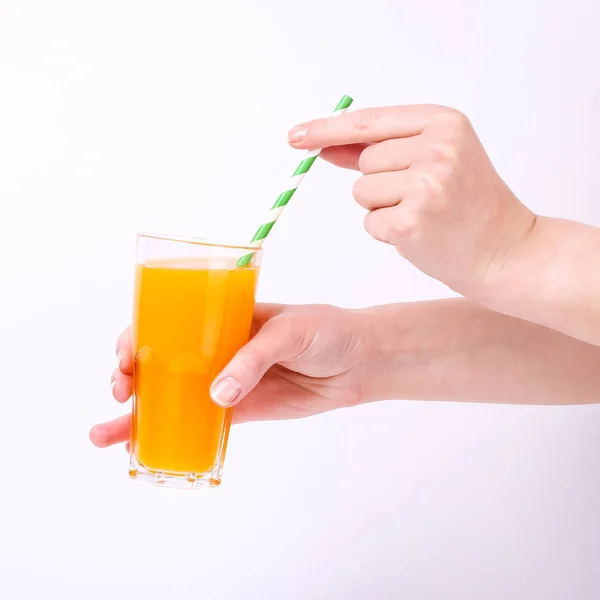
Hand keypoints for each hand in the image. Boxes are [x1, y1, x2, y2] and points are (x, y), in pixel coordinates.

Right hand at [89, 304, 371, 447]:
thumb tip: (217, 395)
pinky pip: (201, 425)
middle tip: (122, 391)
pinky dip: (176, 437)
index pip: (169, 322)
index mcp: (222, 318)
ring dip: (139, 415)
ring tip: (107, 434)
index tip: (127, 355)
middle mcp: (216, 349)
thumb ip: (253, 359)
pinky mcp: (241, 410)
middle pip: (160, 363)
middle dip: (130, 377)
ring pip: (174, 398)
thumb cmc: (326, 330)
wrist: (359, 361)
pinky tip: (148, 450)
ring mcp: (226, 381)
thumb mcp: (289, 331)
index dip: (139, 336)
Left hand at [288, 105, 536, 299]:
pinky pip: (370, 223)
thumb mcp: (437, 159)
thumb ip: (383, 148)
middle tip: (423, 197)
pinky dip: (387, 232)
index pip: (369, 121)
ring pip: (362, 192)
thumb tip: (326, 146)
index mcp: (444, 122)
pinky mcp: (411, 222)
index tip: (296, 136)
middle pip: (364, 161)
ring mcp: (425, 186)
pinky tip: (421, 234)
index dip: (327, 129)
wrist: (505, 249)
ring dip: (382, 208)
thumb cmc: (470, 203)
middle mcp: (436, 148)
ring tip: (424, 214)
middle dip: (380, 182)